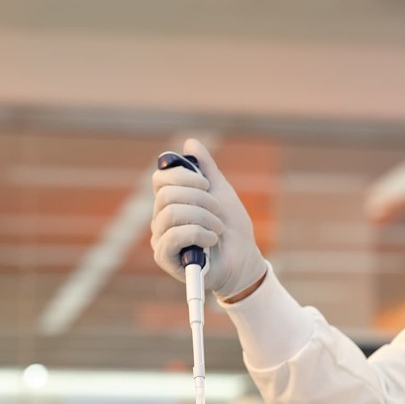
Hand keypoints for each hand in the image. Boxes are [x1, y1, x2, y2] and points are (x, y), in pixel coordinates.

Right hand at [151, 138, 267, 300]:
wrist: (243, 260)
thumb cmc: (232, 229)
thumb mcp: (222, 192)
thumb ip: (206, 168)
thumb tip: (190, 142)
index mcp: (171, 201)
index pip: (161, 178)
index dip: (184, 175)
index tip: (206, 184)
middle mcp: (160, 218)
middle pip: (166, 194)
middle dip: (200, 199)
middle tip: (218, 211)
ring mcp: (160, 238)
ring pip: (171, 214)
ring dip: (203, 218)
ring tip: (218, 228)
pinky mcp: (164, 257)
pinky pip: (173, 236)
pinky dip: (198, 234)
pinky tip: (212, 240)